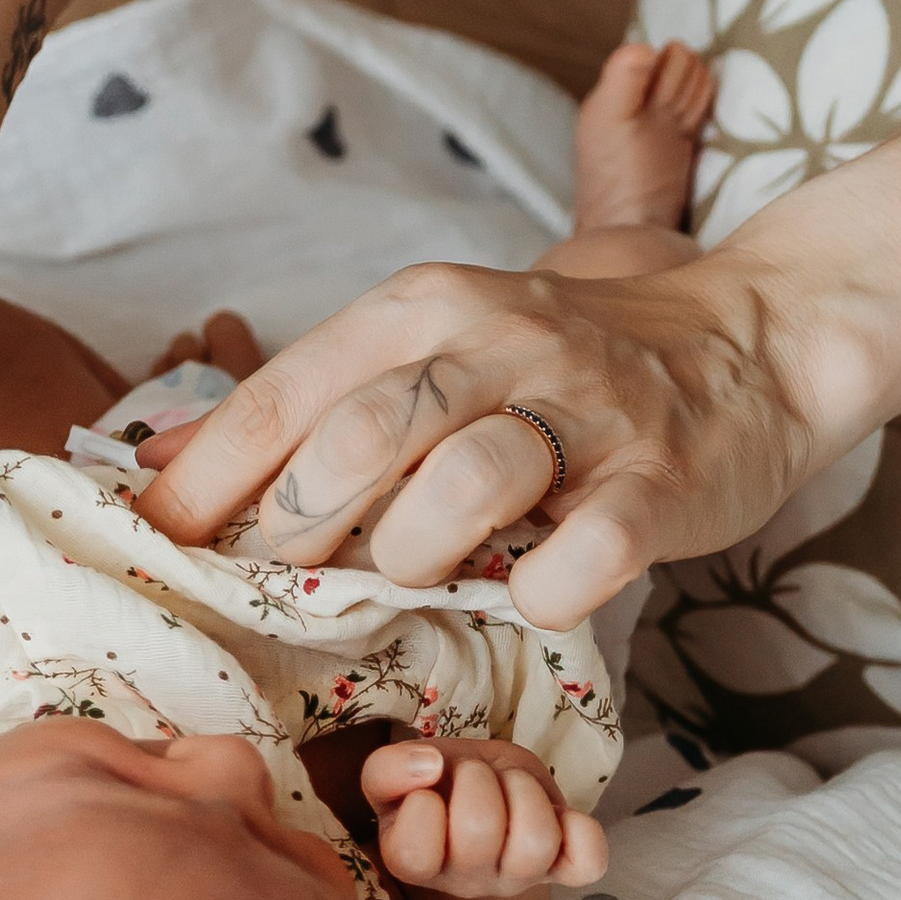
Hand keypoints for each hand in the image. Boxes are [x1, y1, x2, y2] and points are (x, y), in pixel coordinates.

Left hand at [136, 253, 819, 631]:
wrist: (750, 341)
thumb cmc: (560, 367)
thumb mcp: (432, 349)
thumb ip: (312, 399)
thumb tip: (163, 458)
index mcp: (423, 307)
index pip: (282, 396)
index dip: (204, 486)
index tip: (151, 551)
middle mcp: (498, 341)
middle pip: (358, 441)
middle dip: (303, 532)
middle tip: (294, 586)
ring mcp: (585, 410)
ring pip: (461, 491)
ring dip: (417, 559)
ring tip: (422, 576)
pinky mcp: (661, 480)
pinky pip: (582, 556)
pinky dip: (542, 592)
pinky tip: (534, 590)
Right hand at [362, 735, 606, 899]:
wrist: (480, 785)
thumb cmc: (434, 783)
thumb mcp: (397, 772)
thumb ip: (386, 770)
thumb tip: (428, 766)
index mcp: (414, 864)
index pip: (415, 852)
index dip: (423, 805)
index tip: (427, 788)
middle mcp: (466, 883)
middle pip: (479, 832)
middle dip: (477, 780)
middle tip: (473, 776)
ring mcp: (519, 879)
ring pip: (535, 841)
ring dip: (524, 791)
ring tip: (510, 786)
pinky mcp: (563, 867)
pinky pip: (589, 861)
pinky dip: (582, 831)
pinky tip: (559, 816)